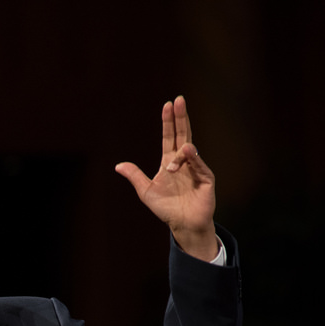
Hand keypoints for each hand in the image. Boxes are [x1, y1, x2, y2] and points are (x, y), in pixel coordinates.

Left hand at [115, 96, 218, 260]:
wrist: (182, 225)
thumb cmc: (166, 209)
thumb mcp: (146, 192)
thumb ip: (135, 176)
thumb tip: (118, 165)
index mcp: (170, 162)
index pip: (169, 137)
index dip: (168, 122)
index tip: (167, 105)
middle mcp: (184, 162)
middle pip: (182, 134)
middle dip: (181, 117)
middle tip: (179, 100)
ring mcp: (196, 168)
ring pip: (189, 150)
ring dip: (181, 151)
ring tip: (174, 161)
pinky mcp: (206, 178)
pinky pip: (200, 165)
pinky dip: (194, 159)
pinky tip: (189, 152)